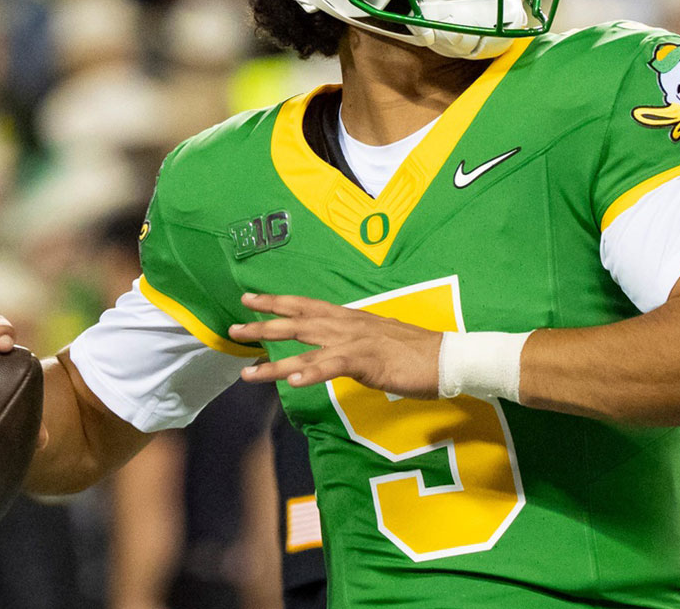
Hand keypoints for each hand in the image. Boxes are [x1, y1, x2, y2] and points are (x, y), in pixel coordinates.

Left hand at [230, 294, 441, 397]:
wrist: (446, 356)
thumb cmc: (413, 351)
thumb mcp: (375, 339)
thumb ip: (351, 341)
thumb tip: (333, 347)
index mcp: (349, 317)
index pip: (305, 305)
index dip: (276, 301)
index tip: (249, 298)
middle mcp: (346, 325)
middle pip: (296, 322)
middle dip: (263, 326)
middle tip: (233, 328)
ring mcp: (355, 342)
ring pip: (306, 349)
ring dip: (275, 362)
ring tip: (248, 372)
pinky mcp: (367, 361)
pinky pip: (333, 367)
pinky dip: (310, 373)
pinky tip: (291, 381)